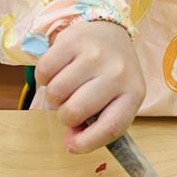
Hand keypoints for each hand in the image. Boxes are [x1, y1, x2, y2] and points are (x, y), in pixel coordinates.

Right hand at [35, 21, 145, 153]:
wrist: (108, 30)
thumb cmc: (111, 74)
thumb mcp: (116, 99)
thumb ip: (97, 125)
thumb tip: (71, 143)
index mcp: (133, 93)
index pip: (110, 127)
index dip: (87, 143)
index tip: (73, 146)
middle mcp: (117, 73)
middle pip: (74, 111)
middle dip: (65, 115)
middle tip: (71, 104)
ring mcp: (95, 55)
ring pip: (55, 93)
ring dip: (55, 96)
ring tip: (67, 86)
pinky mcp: (73, 40)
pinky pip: (44, 72)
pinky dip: (45, 78)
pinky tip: (59, 71)